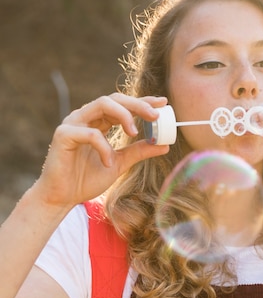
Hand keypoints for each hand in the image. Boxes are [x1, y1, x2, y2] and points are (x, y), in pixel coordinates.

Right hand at [35, 94, 168, 207]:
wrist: (62, 198)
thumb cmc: (86, 180)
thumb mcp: (120, 163)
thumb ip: (139, 152)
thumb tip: (165, 145)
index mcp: (98, 121)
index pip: (123, 104)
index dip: (143, 101)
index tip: (163, 103)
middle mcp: (85, 117)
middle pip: (114, 99)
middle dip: (137, 104)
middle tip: (155, 116)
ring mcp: (73, 123)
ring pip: (102, 104)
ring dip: (123, 115)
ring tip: (135, 133)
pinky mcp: (63, 134)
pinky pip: (90, 133)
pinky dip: (104, 146)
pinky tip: (108, 162)